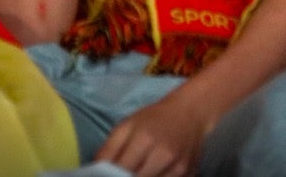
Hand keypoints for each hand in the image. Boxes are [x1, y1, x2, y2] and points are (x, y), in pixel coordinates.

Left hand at [96, 90, 211, 176]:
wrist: (190, 114)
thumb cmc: (153, 119)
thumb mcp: (126, 126)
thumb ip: (108, 149)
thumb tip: (94, 170)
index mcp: (144, 140)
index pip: (119, 171)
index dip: (109, 176)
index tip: (105, 175)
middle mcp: (163, 156)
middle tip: (119, 175)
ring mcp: (178, 168)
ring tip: (136, 172)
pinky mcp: (189, 175)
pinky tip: (151, 173)